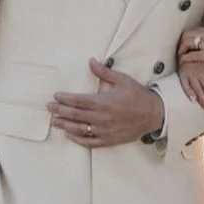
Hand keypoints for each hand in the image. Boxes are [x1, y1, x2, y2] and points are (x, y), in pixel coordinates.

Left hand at [49, 60, 163, 147]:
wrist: (154, 114)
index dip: (64, 99)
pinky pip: (89, 141)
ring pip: (79, 129)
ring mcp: (104, 130)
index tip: (56, 96)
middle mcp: (101, 117)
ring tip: (54, 121)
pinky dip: (78, 139)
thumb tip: (91, 62)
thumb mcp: (122, 80)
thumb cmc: (138, 96)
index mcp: (103, 102)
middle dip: (60, 110)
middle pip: (74, 115)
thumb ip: (104, 72)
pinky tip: (69, 135)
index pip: (78, 100)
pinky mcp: (109, 140)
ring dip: (64, 125)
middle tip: (49, 107)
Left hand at [179, 28, 203, 83]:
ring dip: (182, 49)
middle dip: (182, 42)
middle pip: (190, 33)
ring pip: (188, 41)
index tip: (187, 46)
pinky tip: (183, 63)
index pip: (197, 30)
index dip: (189, 38)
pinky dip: (185, 59)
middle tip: (181, 51)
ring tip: (181, 57)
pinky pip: (191, 55)